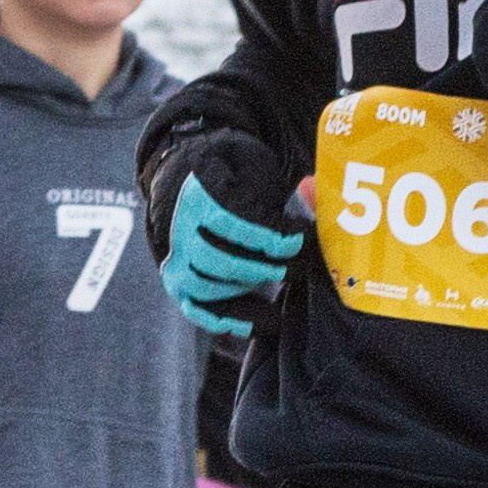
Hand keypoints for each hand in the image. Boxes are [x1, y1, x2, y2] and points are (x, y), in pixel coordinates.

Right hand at [160, 172, 302, 334]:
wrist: (200, 183)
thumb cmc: (237, 174)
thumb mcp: (252, 163)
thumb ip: (274, 182)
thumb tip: (310, 191)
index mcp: (197, 194)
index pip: (226, 219)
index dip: (264, 234)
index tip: (296, 239)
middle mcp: (180, 228)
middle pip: (213, 258)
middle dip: (257, 268)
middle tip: (294, 269)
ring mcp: (177, 259)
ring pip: (203, 286)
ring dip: (244, 293)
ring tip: (281, 291)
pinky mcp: (180, 284)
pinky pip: (196, 310)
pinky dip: (226, 321)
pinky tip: (259, 325)